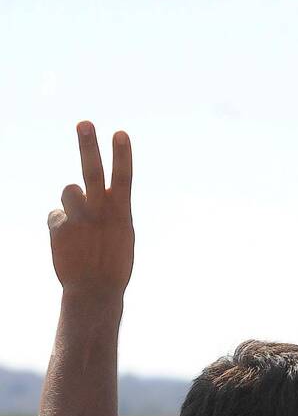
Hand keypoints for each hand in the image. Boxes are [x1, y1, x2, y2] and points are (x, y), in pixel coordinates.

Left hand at [47, 121, 133, 298]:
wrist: (95, 292)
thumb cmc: (112, 263)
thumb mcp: (120, 234)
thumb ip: (107, 209)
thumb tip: (80, 190)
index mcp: (121, 212)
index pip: (123, 177)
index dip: (122, 154)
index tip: (119, 133)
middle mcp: (100, 212)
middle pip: (93, 172)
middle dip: (88, 146)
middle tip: (84, 124)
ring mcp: (79, 218)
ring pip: (69, 191)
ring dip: (72, 201)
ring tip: (80, 223)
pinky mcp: (59, 227)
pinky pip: (56, 215)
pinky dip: (62, 226)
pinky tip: (70, 244)